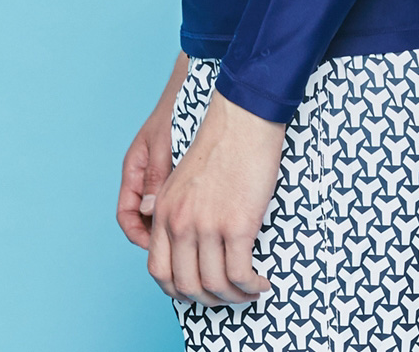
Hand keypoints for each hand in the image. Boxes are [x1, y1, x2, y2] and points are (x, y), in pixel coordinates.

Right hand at [117, 53, 188, 248]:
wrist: (197, 81)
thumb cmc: (177, 107)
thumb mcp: (164, 143)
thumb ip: (156, 176)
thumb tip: (147, 211)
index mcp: (135, 170)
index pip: (127, 215)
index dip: (138, 236)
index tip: (159, 248)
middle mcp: (146, 176)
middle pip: (145, 220)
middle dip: (161, 240)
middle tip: (185, 251)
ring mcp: (163, 173)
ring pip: (164, 213)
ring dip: (177, 229)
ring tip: (200, 240)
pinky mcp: (182, 171)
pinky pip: (180, 200)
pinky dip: (190, 213)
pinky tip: (211, 218)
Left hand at [147, 88, 285, 307]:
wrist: (243, 119)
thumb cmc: (220, 144)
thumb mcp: (181, 178)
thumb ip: (172, 209)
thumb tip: (170, 233)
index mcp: (163, 210)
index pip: (158, 270)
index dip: (177, 289)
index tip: (197, 289)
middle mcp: (180, 222)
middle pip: (185, 285)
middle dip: (208, 300)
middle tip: (226, 296)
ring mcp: (208, 226)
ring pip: (214, 285)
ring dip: (233, 298)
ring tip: (249, 290)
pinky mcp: (237, 225)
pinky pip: (239, 274)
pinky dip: (251, 286)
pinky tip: (260, 282)